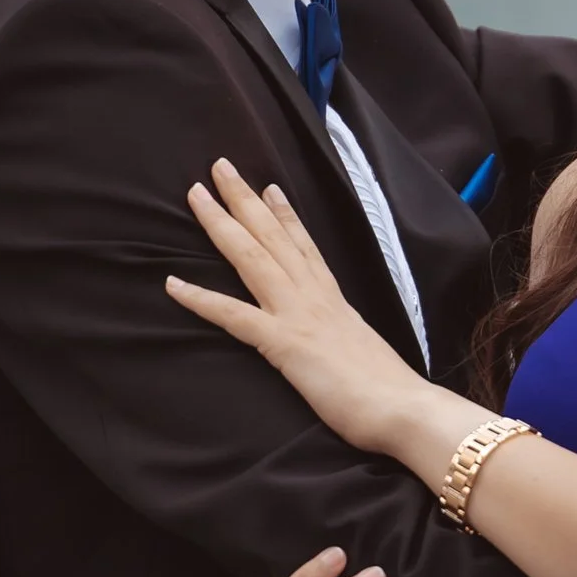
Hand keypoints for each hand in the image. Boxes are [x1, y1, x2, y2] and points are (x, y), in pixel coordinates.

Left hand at [167, 161, 427, 447]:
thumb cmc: (388, 391)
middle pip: (273, 237)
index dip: (285, 215)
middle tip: (219, 167)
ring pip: (252, 258)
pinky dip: (201, 298)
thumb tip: (342, 342)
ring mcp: (297, 315)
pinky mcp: (283, 343)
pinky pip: (233, 316)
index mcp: (334, 300)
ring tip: (196, 195)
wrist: (403, 408)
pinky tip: (173, 284)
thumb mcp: (363, 351)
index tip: (269, 187)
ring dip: (221, 224)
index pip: (306, 247)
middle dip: (244, 199)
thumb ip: (345, 339)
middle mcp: (314, 296)